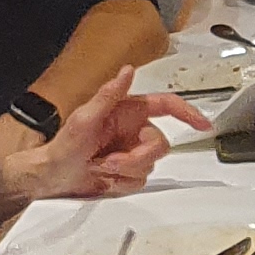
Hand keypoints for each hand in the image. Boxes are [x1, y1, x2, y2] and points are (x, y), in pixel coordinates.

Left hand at [8, 83, 210, 201]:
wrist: (52, 176)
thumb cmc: (62, 146)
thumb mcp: (84, 118)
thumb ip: (108, 94)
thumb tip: (127, 71)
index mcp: (127, 112)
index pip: (166, 106)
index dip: (188, 112)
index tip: (202, 124)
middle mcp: (133, 130)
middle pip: (160, 144)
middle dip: (137, 157)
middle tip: (112, 163)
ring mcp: (131, 152)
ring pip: (150, 165)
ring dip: (125, 171)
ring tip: (100, 167)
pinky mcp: (128, 172)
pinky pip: (140, 181)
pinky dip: (121, 183)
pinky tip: (104, 177)